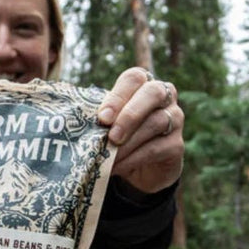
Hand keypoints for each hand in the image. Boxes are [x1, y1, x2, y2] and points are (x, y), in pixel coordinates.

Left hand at [97, 67, 184, 193]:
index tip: (102, 118)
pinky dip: (133, 159)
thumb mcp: (107, 124)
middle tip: (111, 136)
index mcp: (143, 84)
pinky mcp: (177, 145)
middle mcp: (164, 96)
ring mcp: (174, 119)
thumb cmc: (119, 138)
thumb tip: (72, 117)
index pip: (134, 78)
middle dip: (129, 115)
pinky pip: (157, 148)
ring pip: (156, 123)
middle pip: (152, 93)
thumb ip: (99, 117)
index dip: (118, 96)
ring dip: (128, 142)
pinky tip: (117, 167)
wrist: (141, 170)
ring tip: (108, 158)